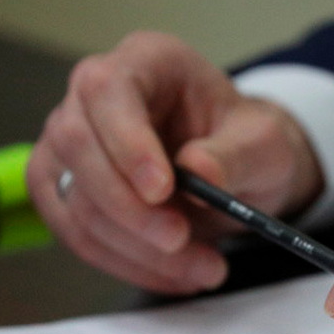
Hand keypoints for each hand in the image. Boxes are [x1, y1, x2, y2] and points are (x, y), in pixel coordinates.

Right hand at [28, 31, 322, 293]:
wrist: (242, 171)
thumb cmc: (249, 143)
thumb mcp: (265, 145)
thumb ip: (235, 155)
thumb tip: (198, 173)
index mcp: (147, 60)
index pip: (109, 90)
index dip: (127, 142)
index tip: (163, 191)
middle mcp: (97, 93)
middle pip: (77, 145)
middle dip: (129, 208)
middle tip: (181, 241)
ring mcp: (74, 141)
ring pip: (74, 199)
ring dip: (133, 247)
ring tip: (200, 268)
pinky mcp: (69, 188)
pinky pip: (78, 233)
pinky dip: (125, 263)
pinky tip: (173, 274)